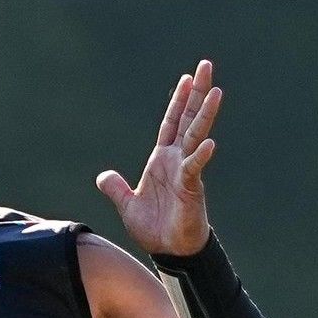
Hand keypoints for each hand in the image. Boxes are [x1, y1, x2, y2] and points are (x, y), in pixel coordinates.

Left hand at [96, 60, 221, 255]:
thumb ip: (116, 188)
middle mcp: (177, 160)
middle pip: (188, 119)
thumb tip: (103, 176)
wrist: (168, 251)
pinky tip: (208, 144)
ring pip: (195, 136)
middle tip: (206, 66)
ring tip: (215, 91)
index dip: (178, 101)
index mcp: (162, 160)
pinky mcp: (191, 189)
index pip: (171, 123)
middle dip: (196, 93)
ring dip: (204, 115)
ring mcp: (186, 172)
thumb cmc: (154, 228)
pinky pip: (195, 169)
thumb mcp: (128, 205)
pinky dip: (200, 157)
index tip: (186, 78)